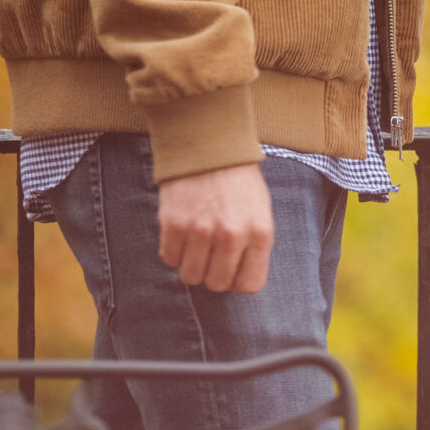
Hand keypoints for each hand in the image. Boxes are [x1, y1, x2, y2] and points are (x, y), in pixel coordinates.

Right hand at [157, 162, 274, 292]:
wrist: (208, 145)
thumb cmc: (238, 179)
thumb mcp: (260, 210)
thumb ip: (254, 245)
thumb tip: (240, 278)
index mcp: (260, 233)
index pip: (249, 285)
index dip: (237, 280)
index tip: (231, 270)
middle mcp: (231, 235)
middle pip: (217, 284)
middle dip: (213, 274)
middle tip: (210, 255)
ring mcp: (201, 231)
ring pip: (191, 276)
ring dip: (191, 264)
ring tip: (195, 244)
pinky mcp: (174, 224)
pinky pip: (169, 259)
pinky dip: (173, 251)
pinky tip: (181, 234)